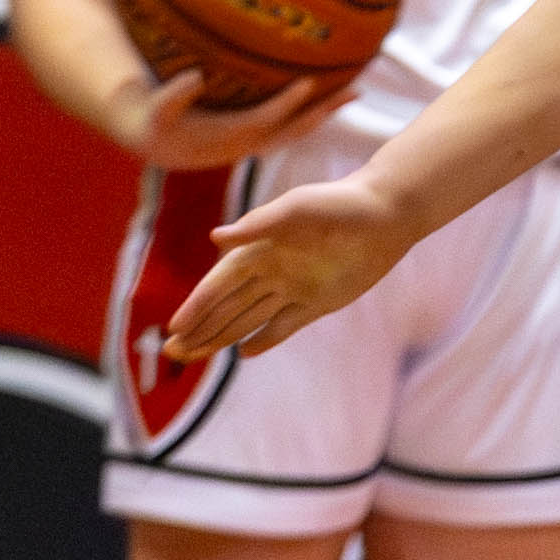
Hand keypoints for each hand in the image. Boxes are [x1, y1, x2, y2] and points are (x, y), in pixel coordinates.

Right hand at [120, 69, 346, 171]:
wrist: (160, 145)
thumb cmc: (158, 123)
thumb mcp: (157, 109)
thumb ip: (173, 95)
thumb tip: (194, 77)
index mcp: (228, 134)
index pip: (265, 118)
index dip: (286, 102)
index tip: (309, 82)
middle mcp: (248, 142)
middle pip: (294, 128)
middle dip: (323, 110)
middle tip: (355, 90)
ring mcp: (256, 143)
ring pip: (298, 130)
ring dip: (326, 113)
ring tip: (354, 92)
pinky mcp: (257, 139)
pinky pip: (292, 129)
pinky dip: (313, 116)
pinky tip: (331, 101)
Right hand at [162, 173, 418, 360]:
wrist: (387, 213)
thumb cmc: (339, 203)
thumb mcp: (297, 209)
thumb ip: (258, 225)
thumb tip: (215, 238)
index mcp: (259, 249)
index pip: (218, 284)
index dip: (195, 306)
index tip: (173, 329)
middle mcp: (271, 271)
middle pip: (226, 307)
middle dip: (199, 329)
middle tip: (172, 353)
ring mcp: (294, 288)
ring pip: (248, 319)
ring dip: (221, 337)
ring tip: (193, 356)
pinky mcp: (319, 302)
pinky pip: (284, 326)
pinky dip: (265, 339)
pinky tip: (244, 353)